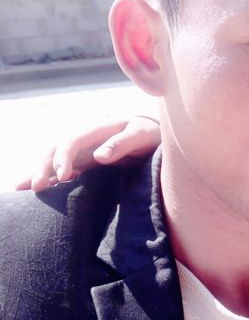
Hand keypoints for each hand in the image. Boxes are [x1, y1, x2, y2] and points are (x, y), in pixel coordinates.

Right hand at [14, 116, 160, 191]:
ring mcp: (84, 151)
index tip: (61, 177)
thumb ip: (122, 144)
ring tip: (23, 189)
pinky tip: (42, 189)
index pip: (72, 141)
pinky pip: (64, 169)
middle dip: (43, 166)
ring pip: (55, 159)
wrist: (154, 133)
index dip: (63, 157)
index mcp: (98, 129)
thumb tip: (100, 156)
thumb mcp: (142, 135)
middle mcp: (86, 139)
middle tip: (36, 187)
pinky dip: (50, 178)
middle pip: (56, 149)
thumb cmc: (150, 133)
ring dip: (40, 172)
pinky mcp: (86, 162)